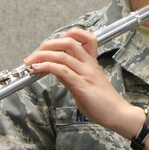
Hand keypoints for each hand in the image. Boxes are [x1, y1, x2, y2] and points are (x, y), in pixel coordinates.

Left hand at [25, 28, 145, 139]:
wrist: (118, 115)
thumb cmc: (103, 103)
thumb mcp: (84, 86)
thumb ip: (70, 76)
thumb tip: (54, 69)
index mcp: (92, 62)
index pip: (84, 38)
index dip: (68, 34)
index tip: (52, 43)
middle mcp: (89, 64)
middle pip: (68, 42)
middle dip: (48, 44)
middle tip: (34, 54)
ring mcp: (86, 74)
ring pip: (63, 55)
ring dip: (42, 55)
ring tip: (30, 61)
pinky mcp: (82, 86)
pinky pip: (62, 71)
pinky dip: (47, 66)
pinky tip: (37, 69)